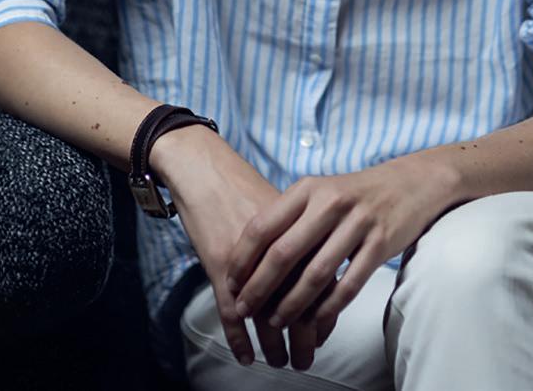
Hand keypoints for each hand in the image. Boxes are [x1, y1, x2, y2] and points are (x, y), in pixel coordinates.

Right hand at [150, 125, 330, 369]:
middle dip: (304, 335)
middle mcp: (279, 246)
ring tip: (280, 362)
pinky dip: (239, 339)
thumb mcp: (282, 209)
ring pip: (266, 312)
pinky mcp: (220, 266)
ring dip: (274, 344)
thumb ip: (303, 235)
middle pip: (298, 301)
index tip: (325, 333)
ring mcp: (249, 259)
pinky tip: (246, 356)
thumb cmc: (244, 189)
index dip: (324, 310)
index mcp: (301, 230)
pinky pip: (231, 313)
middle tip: (308, 359)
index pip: (322, 278)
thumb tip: (323, 267)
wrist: (207, 170)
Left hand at [228, 154, 458, 336]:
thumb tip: (250, 257)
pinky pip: (349, 284)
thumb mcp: (320, 192)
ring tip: (276, 321)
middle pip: (284, 253)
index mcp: (309, 188)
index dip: (243, 259)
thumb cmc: (355, 194)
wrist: (410, 183)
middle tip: (244, 309)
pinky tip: (315, 322)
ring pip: (316, 274)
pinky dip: (328, 308)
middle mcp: (330, 202)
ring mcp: (358, 222)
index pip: (263, 225)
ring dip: (292, 304)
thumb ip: (290, 217)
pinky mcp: (380, 243)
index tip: (231, 282)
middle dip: (259, 287)